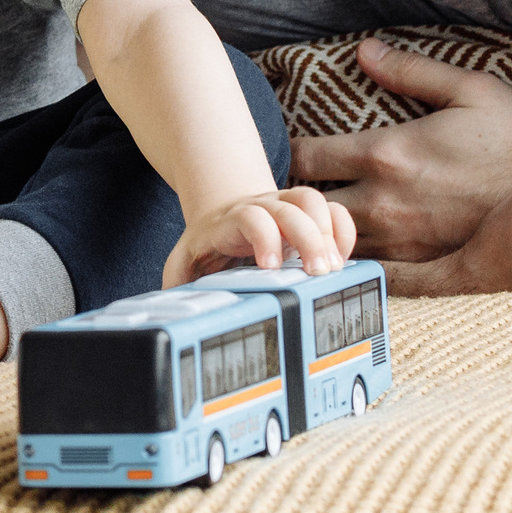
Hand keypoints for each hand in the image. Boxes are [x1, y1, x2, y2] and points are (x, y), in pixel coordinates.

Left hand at [164, 185, 354, 286]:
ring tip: (335, 270)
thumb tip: (168, 311)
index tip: (271, 267)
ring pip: (312, 201)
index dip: (263, 237)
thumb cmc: (207, 247)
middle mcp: (261, 207)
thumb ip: (177, 284)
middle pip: (288, 208)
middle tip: (318, 273)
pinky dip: (343, 232)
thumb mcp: (185, 263)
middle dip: (308, 238)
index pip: (249, 216)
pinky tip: (343, 260)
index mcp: (230, 221)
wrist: (223, 213)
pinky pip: (333, 211)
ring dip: (329, 233)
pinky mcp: (307, 213)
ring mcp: (286, 206)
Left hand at [294, 37, 511, 261]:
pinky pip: (366, 271)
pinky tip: (346, 253)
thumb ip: (412, 71)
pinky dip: (350, 260)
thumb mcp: (473, 90)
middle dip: (292, 196)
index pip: (304, 156)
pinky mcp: (422, 268)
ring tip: (308, 220)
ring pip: (332, 240)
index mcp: (387, 152)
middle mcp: (384, 201)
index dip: (286, 151)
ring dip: (317, 229)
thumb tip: (364, 51)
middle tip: (285, 189)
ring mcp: (401, 240)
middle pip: (306, 204)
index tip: (283, 148)